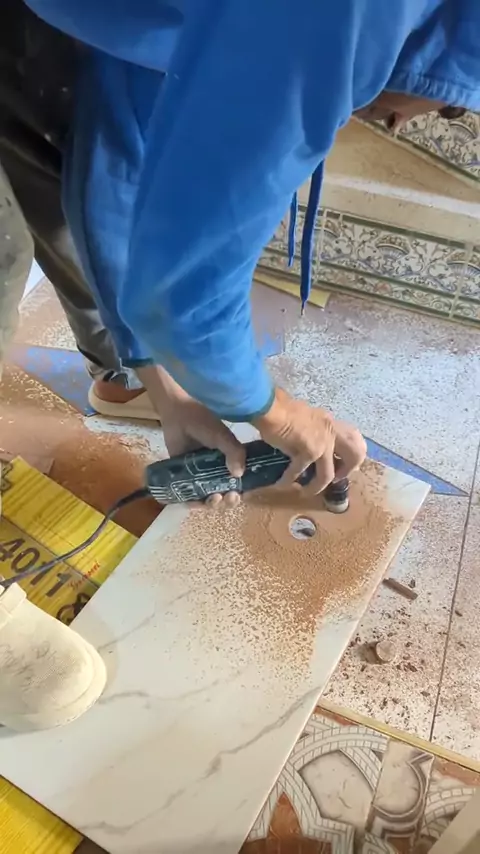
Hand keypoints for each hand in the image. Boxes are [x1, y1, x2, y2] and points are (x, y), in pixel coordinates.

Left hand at [137, 366, 244, 506]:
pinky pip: (188, 495)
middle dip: (229, 500)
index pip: (239, 482)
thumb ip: (234, 452)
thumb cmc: (203, 421)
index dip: (242, 491)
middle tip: (229, 497)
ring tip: (214, 499)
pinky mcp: (182, 476)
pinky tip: (195, 502)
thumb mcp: (222, 436)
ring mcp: (198, 474)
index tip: (242, 494)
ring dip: (213, 504)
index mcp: (229, 460)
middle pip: (225, 494)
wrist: (177, 413)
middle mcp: (215, 470)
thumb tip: (239, 475)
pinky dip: (192, 502)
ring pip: (207, 497)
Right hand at [253, 388, 365, 492]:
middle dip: (348, 470)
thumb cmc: (281, 408)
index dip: (352, 455)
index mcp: (330, 423)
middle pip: (356, 453)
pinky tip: (282, 483)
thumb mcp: (304, 418)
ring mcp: (322, 443)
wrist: (271, 407)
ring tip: (305, 491)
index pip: (354, 437)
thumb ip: (311, 430)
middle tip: (336, 479)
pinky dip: (289, 479)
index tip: (341, 465)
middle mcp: (331, 432)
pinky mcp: (309, 451)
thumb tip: (306, 443)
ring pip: (327, 474)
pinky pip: (301, 472)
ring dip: (316, 487)